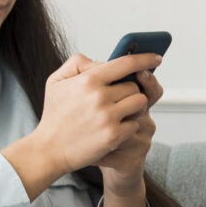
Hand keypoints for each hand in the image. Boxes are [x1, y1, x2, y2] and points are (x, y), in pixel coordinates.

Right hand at [2, 52, 159, 200]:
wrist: (49, 149)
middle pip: (134, 86)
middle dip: (129, 91)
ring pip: (140, 103)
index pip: (125, 63)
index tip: (157, 57)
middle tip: (117, 99)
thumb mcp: (56, 81)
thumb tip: (103, 62)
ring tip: (117, 112)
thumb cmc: (54, 114)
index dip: (145, 58)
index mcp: (88, 80)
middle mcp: (100, 97)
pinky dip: (128, 126)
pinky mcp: (114, 136)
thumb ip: (78, 63)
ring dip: (133, 107)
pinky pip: (136, 124)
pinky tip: (112, 128)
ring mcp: (108, 117)